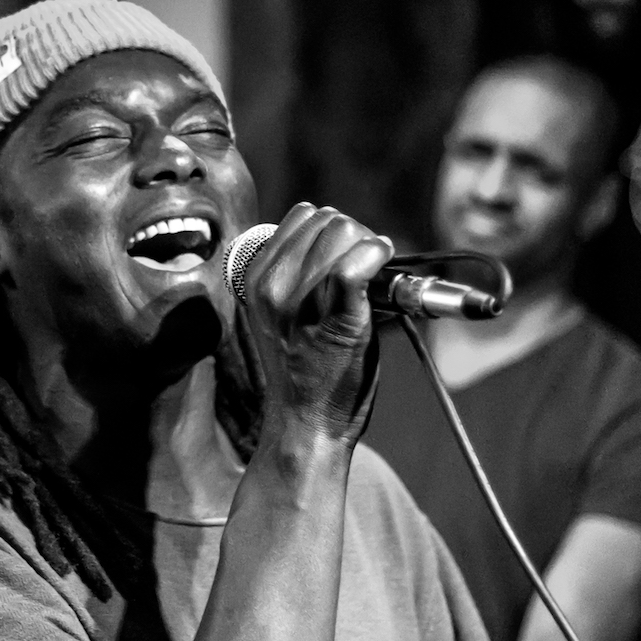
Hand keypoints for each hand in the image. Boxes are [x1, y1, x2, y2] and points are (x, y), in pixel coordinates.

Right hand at [241, 203, 393, 443]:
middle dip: (355, 235)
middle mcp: (273, 286)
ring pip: (345, 233)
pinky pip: (359, 263)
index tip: (347, 253)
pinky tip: (384, 265)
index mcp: (256, 279)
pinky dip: (378, 256)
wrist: (305, 423)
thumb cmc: (304, 370)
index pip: (303, 216)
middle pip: (328, 220)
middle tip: (367, 265)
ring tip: (374, 272)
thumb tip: (342, 235)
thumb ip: (298, 273)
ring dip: (370, 245)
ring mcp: (303, 302)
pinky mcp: (337, 318)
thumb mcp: (281, 313)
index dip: (333, 229)